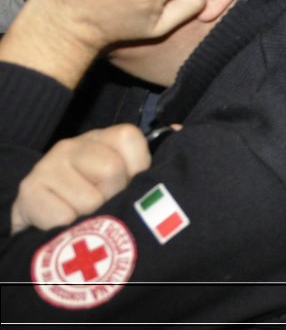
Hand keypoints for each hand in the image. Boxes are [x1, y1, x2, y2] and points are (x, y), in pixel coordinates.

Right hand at [11, 126, 151, 233]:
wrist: (43, 223)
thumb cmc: (95, 200)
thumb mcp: (125, 179)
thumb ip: (150, 161)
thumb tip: (181, 130)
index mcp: (103, 138)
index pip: (131, 138)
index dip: (136, 169)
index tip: (127, 184)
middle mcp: (73, 144)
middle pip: (111, 170)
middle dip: (113, 196)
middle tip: (102, 205)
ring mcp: (48, 164)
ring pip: (89, 199)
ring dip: (91, 217)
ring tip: (83, 216)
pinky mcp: (29, 190)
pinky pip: (63, 217)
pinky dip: (69, 230)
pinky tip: (64, 226)